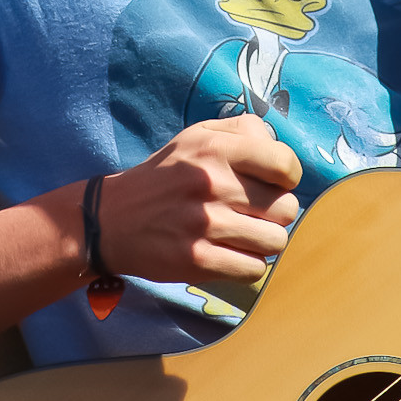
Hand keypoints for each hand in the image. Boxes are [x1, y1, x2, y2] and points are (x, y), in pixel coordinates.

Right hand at [97, 116, 301, 284]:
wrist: (113, 218)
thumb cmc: (166, 174)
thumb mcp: (198, 135)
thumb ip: (243, 131)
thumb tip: (280, 150)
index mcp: (215, 149)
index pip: (285, 165)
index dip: (287, 177)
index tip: (273, 183)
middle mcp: (213, 184)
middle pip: (286, 208)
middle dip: (276, 212)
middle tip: (255, 212)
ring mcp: (205, 225)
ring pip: (276, 241)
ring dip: (264, 240)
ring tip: (244, 233)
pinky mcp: (197, 260)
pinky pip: (254, 269)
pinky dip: (248, 264)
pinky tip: (231, 252)